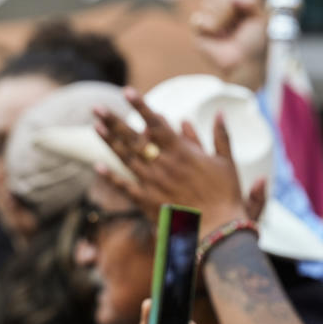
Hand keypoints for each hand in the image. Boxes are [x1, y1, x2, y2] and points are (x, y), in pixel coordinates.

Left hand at [94, 88, 247, 235]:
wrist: (218, 232)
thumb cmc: (225, 197)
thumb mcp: (227, 163)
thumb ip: (221, 136)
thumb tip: (220, 112)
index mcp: (181, 152)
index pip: (156, 123)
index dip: (141, 106)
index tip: (127, 91)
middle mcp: (162, 164)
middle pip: (133, 138)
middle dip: (114, 120)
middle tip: (96, 107)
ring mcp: (151, 182)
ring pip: (125, 158)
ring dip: (109, 142)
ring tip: (95, 126)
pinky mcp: (146, 201)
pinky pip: (124, 186)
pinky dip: (110, 177)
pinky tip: (96, 166)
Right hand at [191, 0, 266, 90]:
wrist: (245, 62)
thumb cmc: (255, 44)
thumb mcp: (261, 18)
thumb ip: (252, 0)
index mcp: (239, 8)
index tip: (247, 5)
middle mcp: (223, 12)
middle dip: (228, 8)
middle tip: (236, 24)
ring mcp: (210, 21)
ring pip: (207, 4)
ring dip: (220, 17)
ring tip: (226, 32)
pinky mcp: (199, 33)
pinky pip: (197, 19)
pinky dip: (206, 24)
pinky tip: (215, 33)